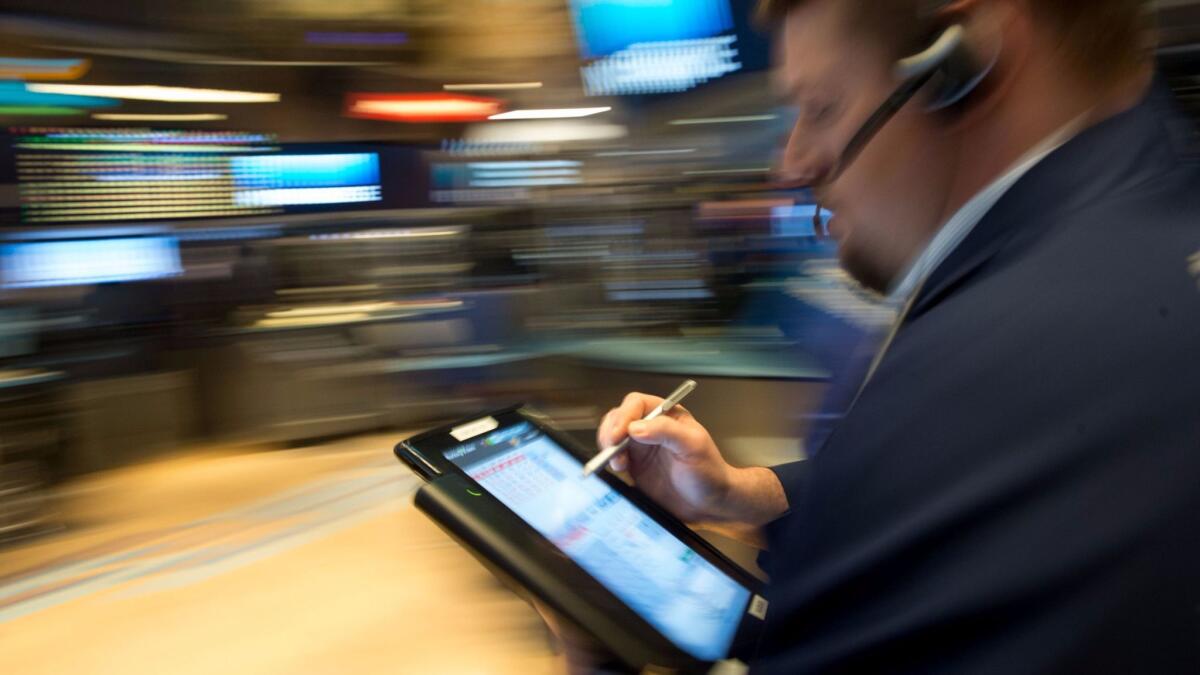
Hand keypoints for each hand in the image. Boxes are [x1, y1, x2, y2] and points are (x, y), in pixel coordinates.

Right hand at [597, 393, 788, 525]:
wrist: (710, 505)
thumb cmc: (710, 473)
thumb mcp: (694, 446)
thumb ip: (667, 431)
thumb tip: (636, 428)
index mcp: (667, 416)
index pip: (637, 404)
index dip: (625, 415)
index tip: (621, 433)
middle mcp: (651, 428)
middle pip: (620, 417)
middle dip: (611, 430)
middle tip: (612, 446)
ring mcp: (641, 448)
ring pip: (612, 436)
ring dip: (608, 446)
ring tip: (617, 462)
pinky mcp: (634, 467)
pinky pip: (614, 458)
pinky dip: (609, 461)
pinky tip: (619, 468)